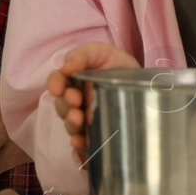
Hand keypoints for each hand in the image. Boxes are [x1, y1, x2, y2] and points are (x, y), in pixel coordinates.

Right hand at [46, 42, 140, 164]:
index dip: (54, 85)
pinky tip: (80, 141)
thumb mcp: (100, 52)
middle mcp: (74, 100)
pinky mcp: (94, 132)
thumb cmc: (116, 64)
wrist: (141, 82)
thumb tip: (66, 68)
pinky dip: (79, 142)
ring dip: (71, 123)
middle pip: (62, 105)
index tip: (59, 89)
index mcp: (72, 80)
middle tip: (76, 101)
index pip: (56, 82)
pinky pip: (83, 140)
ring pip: (70, 123)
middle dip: (66, 104)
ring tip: (79, 119)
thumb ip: (81, 56)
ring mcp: (83, 117)